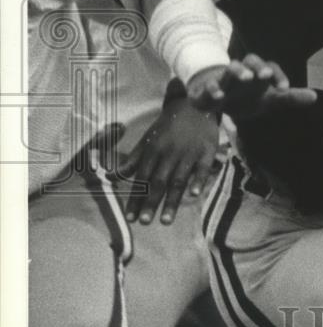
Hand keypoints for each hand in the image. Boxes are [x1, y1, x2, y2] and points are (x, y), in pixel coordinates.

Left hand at [120, 98, 219, 224]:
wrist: (196, 103)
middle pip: (159, 182)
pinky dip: (198, 180)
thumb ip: (132, 159)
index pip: (142, 178)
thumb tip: (112, 176)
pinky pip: (202, 168)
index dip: (136, 198)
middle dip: (151, 203)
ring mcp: (188, 153)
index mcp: (153, 150)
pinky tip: (195, 195)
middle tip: (144, 223)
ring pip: (179, 180)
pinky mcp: (206, 151)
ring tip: (165, 221)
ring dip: (172, 201)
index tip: (130, 218)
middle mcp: (169, 153)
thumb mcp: (148, 138)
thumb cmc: (169, 124)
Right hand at [187, 55, 317, 119]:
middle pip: (251, 60)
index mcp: (259, 74)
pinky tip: (220, 96)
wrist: (218, 101)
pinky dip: (214, 89)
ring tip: (246, 78)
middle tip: (265, 75)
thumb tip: (315, 96)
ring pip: (231, 68)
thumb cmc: (247, 97)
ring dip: (238, 71)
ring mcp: (226, 78)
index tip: (285, 89)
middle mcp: (244, 72)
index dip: (278, 76)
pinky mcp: (210, 88)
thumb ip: (290, 98)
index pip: (271, 67)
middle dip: (258, 67)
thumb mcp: (270, 100)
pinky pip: (211, 85)